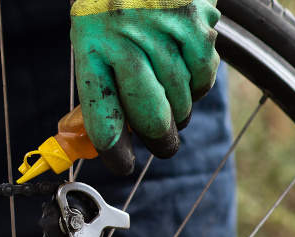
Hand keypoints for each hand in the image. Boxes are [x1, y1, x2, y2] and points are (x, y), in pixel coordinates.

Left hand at [71, 0, 220, 174]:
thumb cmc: (111, 7)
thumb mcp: (91, 38)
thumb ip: (102, 83)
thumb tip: (117, 138)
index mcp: (91, 46)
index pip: (103, 116)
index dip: (115, 151)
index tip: (123, 164)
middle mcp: (125, 39)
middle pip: (151, 118)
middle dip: (160, 141)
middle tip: (163, 145)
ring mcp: (164, 32)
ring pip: (182, 101)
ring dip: (179, 110)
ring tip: (170, 96)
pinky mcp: (197, 24)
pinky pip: (203, 78)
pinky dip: (198, 84)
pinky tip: (184, 69)